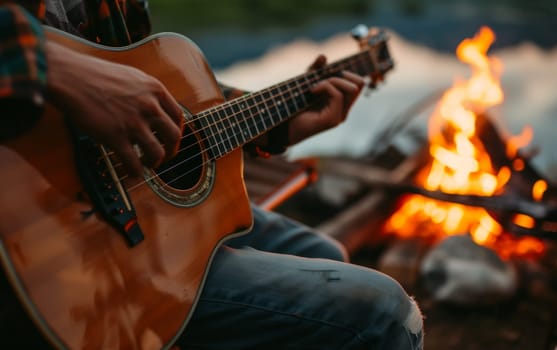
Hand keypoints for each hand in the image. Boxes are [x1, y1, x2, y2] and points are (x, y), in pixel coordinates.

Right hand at [45, 41, 183, 176]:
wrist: (70, 76)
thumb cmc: (94, 74)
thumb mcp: (131, 76)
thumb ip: (147, 93)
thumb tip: (154, 109)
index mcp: (155, 90)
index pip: (178, 116)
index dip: (176, 131)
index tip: (170, 139)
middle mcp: (149, 106)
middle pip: (174, 137)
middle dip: (171, 151)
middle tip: (163, 156)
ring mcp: (134, 123)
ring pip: (158, 153)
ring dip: (154, 163)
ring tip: (146, 164)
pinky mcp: (116, 137)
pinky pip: (134, 163)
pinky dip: (136, 172)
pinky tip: (132, 171)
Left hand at [287, 55, 364, 144]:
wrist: (283, 125)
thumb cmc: (293, 105)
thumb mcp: (305, 82)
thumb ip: (314, 70)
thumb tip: (323, 56)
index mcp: (342, 103)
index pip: (359, 83)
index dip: (347, 73)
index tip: (327, 75)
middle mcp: (344, 110)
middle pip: (359, 83)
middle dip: (342, 75)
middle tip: (323, 79)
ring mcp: (339, 116)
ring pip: (351, 88)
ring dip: (332, 80)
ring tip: (315, 86)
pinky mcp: (332, 120)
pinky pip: (337, 95)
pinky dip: (324, 87)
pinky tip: (312, 91)